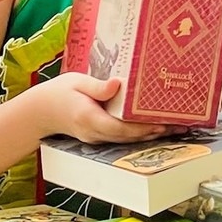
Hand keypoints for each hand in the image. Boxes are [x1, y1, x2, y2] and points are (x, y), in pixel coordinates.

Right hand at [28, 74, 172, 144]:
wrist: (40, 111)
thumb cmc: (59, 92)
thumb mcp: (76, 82)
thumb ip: (96, 86)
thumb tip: (116, 85)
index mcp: (89, 119)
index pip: (119, 128)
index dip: (142, 128)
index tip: (163, 123)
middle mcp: (95, 133)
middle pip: (130, 137)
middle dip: (155, 132)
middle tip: (181, 125)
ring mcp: (97, 137)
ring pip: (129, 139)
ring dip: (153, 135)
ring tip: (178, 127)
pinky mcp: (100, 136)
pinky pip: (124, 137)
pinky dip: (142, 133)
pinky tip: (158, 127)